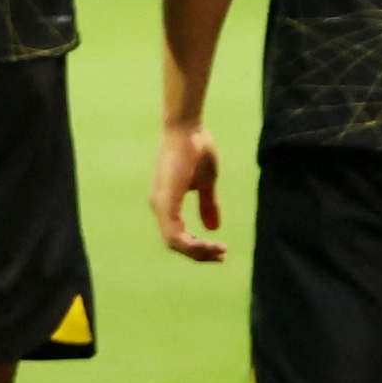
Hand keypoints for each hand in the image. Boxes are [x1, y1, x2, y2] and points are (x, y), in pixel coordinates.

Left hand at [151, 119, 224, 261]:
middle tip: (222, 254)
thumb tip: (214, 229)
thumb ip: (208, 205)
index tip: (220, 249)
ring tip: (220, 250)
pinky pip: (174, 233)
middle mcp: (159, 207)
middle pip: (176, 243)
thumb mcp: (207, 183)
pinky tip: (210, 243)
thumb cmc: (196, 150)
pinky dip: (192, 243)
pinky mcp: (166, 200)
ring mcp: (160, 204)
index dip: (198, 247)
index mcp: (166, 204)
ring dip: (198, 251)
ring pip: (174, 242)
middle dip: (200, 254)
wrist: (188, 128)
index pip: (178, 236)